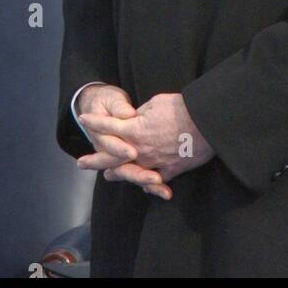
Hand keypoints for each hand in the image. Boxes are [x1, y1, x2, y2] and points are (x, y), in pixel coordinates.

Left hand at [78, 92, 214, 196]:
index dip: (95, 121)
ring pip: (131, 171)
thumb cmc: (181, 108)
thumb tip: (134, 119)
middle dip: (95, 159)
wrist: (206, 122)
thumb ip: (141, 114)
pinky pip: (155, 180)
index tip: (83, 118)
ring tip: (106, 175)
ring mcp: (154, 163)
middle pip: (113, 157)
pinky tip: (143, 185)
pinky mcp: (170, 170)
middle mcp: (140, 150)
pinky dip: (148, 183)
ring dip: (118, 173)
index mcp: (135, 130)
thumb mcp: (156, 103)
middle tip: (81, 163)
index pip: (109, 125)